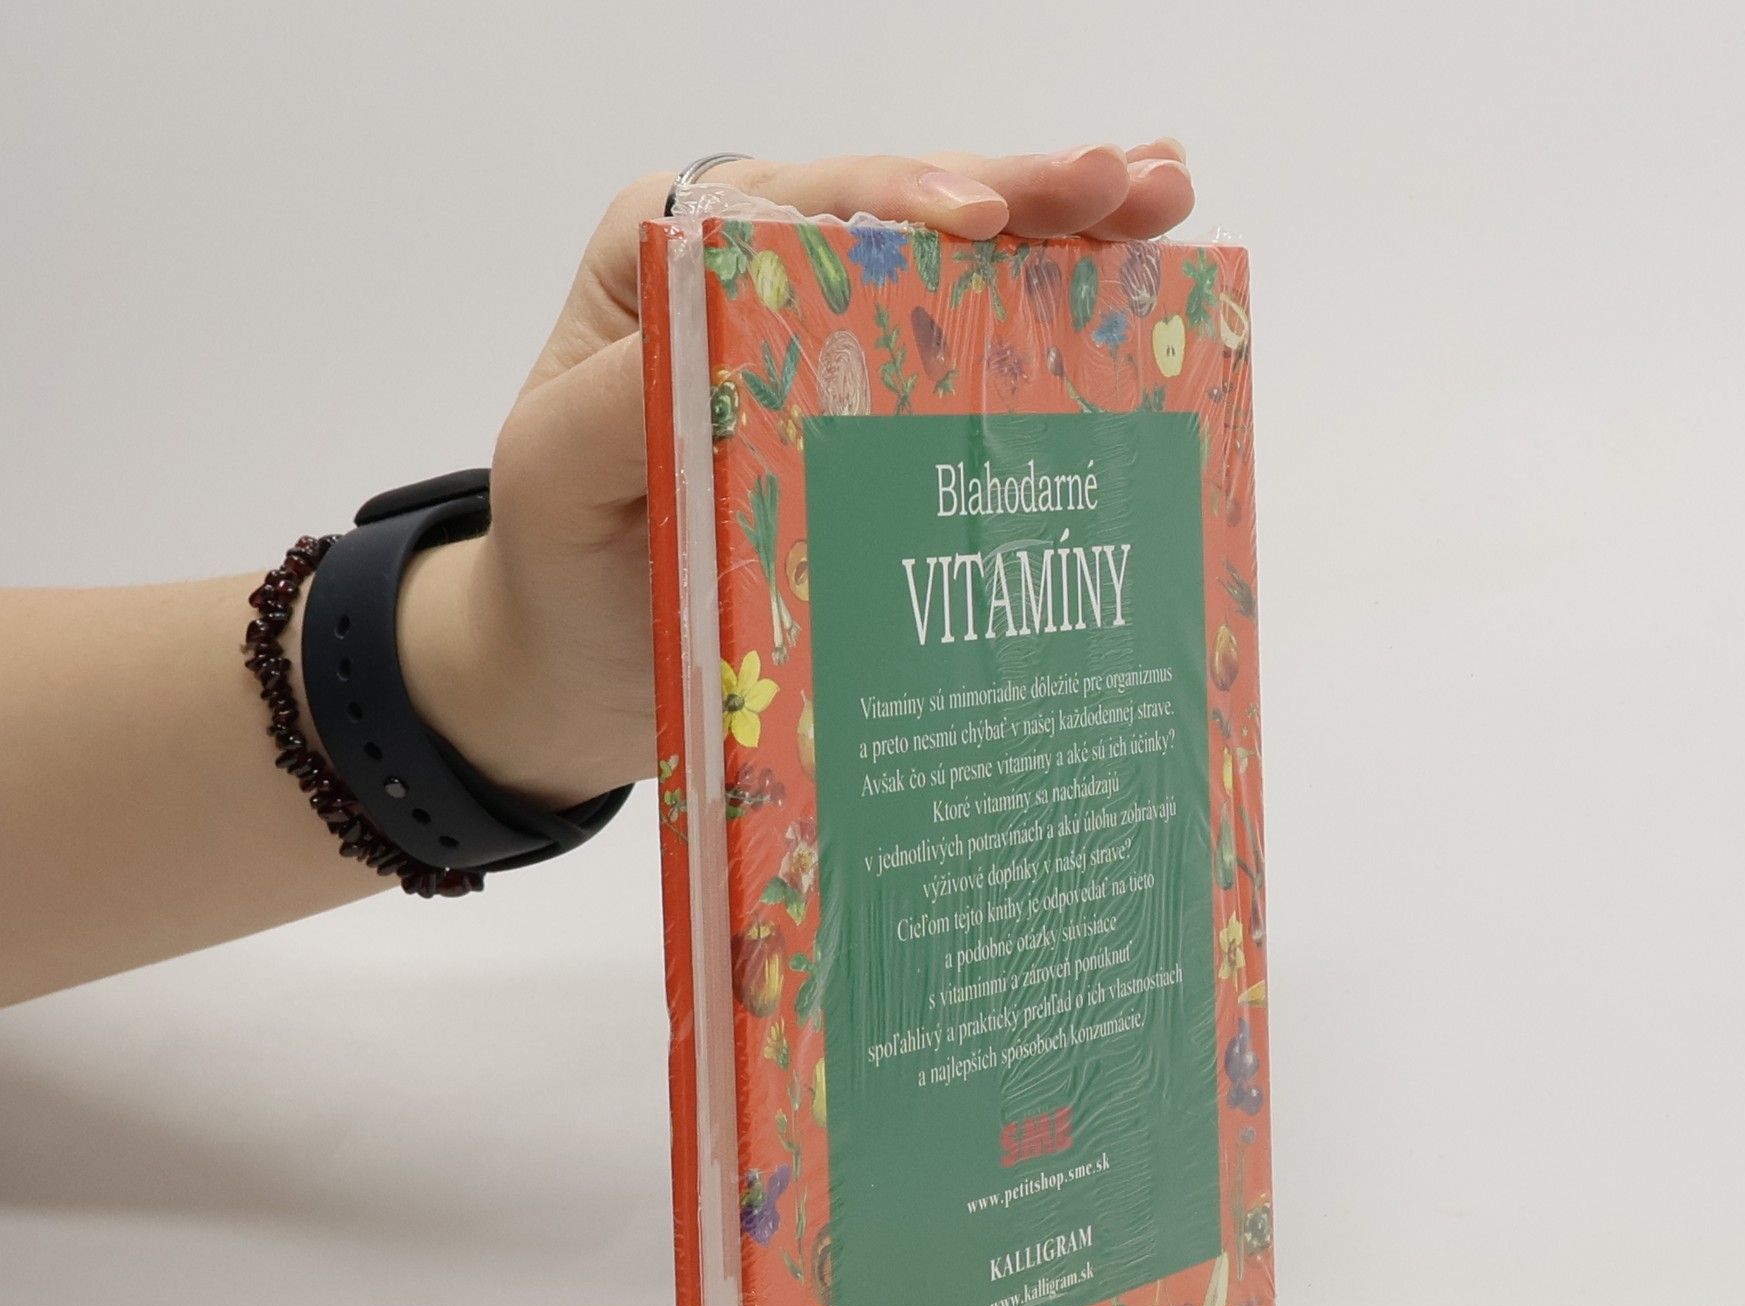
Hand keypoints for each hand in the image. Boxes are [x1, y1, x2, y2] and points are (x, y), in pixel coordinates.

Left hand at [400, 143, 1193, 808]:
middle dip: (1027, 195)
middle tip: (1136, 181)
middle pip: (907, 220)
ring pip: (958, 276)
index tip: (986, 216)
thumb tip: (722, 336)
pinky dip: (1050, 327)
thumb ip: (624, 396)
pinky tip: (1130, 291)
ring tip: (1167, 203)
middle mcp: (764, 278)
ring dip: (1066, 239)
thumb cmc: (561, 563)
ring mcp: (832, 347)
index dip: (908, 199)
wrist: (575, 668)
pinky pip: (968, 362)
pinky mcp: (875, 419)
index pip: (809, 208)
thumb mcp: (562, 475)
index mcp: (678, 260)